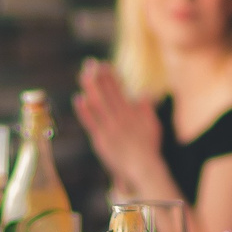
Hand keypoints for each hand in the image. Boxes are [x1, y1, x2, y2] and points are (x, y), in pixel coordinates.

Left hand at [70, 58, 164, 187]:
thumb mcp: (153, 124)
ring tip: (83, 75)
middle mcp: (120, 117)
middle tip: (90, 63)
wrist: (143, 168)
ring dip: (90, 88)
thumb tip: (144, 91)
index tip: (104, 64)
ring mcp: (109, 128)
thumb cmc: (149, 148)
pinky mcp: (101, 139)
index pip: (119, 89)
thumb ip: (147, 107)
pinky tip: (78, 99)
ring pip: (98, 103)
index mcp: (131, 112)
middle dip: (98, 76)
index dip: (110, 75)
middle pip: (107, 92)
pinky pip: (91, 122)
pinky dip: (84, 110)